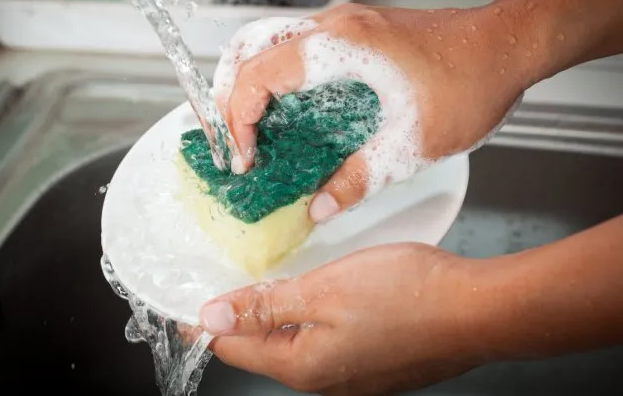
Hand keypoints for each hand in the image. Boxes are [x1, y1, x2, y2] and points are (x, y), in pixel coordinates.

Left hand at [199, 243, 485, 394]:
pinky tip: (313, 296)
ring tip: (263, 286)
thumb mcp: (323, 290)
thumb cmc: (408, 295)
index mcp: (303, 365)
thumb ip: (266, 306)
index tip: (187, 306)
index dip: (207, 323)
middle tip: (223, 286)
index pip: (234, 347)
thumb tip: (213, 317)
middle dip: (239, 320)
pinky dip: (308, 320)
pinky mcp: (374, 362)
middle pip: (264, 350)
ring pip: (296, 345)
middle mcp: (325, 380)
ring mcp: (353, 376)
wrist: (478, 310)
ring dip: (275, 318)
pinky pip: (325, 343)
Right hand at [213, 4, 527, 222]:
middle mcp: (332, 27)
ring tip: (250, 127)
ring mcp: (343, 25)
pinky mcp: (355, 32)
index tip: (246, 157)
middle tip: (233, 139)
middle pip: (247, 48)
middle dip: (227, 95)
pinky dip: (276, 77)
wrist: (507, 45)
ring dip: (249, 83)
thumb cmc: (470, 83)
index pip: (256, 76)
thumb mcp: (412, 145)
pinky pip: (295, 47)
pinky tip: (290, 112)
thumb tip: (318, 207)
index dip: (238, 120)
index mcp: (337, 48)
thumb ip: (358, 179)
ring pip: (267, 42)